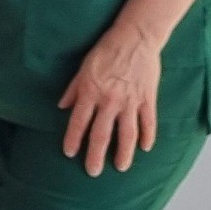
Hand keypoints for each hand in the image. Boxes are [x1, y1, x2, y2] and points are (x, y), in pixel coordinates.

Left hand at [59, 20, 160, 174]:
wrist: (135, 37)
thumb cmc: (106, 50)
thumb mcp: (83, 68)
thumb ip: (73, 90)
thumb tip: (62, 107)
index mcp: (90, 92)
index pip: (78, 122)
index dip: (73, 139)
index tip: (69, 153)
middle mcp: (109, 100)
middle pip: (101, 134)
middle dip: (95, 155)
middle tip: (92, 172)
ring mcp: (130, 101)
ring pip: (127, 134)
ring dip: (123, 153)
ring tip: (120, 167)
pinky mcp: (148, 99)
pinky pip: (148, 122)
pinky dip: (148, 136)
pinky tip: (145, 148)